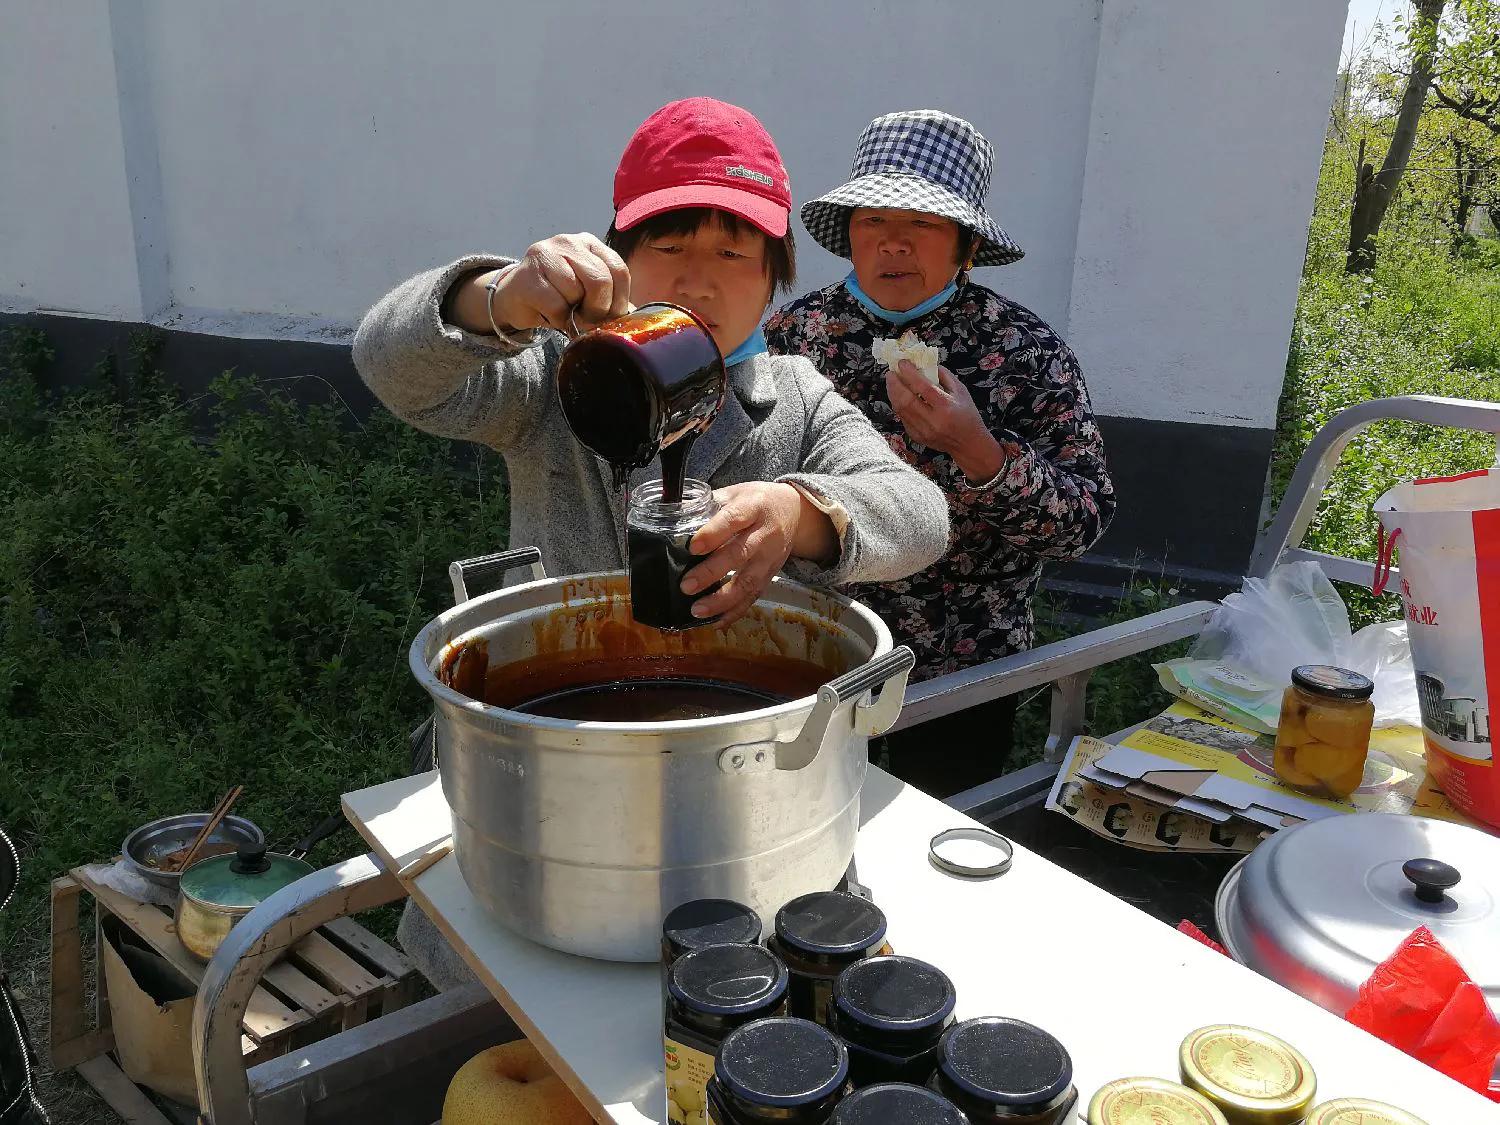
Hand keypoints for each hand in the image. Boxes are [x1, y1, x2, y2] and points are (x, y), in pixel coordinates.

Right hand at [489, 233, 631, 332]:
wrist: (515, 297)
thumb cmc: (558, 295)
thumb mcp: (588, 291)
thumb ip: (612, 298)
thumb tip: (637, 317)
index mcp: (590, 244)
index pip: (619, 270)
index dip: (618, 301)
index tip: (608, 316)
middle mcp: (568, 242)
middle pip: (600, 280)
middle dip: (597, 309)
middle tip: (586, 319)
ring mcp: (545, 254)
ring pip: (575, 292)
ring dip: (573, 314)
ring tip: (563, 310)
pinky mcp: (526, 275)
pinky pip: (555, 305)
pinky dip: (557, 319)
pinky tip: (548, 313)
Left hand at [680, 482, 835, 626]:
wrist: (795, 512)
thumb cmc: (757, 501)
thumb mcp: (736, 492)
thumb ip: (710, 505)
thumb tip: (675, 517)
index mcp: (753, 507)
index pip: (733, 519)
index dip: (713, 534)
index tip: (693, 547)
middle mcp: (765, 534)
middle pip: (739, 555)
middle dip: (712, 572)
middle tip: (687, 585)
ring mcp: (770, 558)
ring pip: (748, 582)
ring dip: (722, 600)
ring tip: (698, 610)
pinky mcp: (770, 576)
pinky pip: (754, 596)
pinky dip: (735, 612)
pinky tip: (716, 621)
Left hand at [885, 360, 1003, 480]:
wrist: (969, 444)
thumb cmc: (967, 415)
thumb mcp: (961, 391)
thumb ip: (944, 376)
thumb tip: (925, 363)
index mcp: (946, 406)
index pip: (923, 387)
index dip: (910, 373)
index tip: (902, 363)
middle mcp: (933, 420)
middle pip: (906, 400)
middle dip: (895, 384)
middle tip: (891, 372)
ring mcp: (923, 431)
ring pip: (900, 410)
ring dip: (893, 393)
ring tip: (892, 382)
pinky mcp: (917, 437)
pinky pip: (902, 418)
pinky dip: (898, 405)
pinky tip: (898, 397)